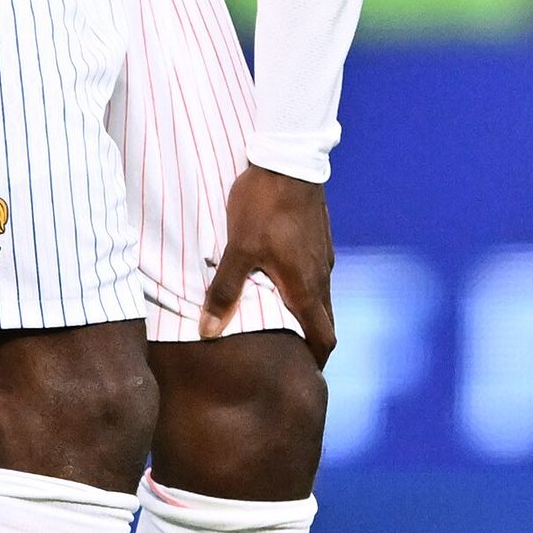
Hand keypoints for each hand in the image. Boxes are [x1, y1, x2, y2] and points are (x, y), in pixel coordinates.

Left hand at [201, 163, 335, 357]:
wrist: (289, 158)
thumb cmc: (263, 205)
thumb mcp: (238, 249)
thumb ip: (224, 292)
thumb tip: (208, 331)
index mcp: (305, 287)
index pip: (324, 337)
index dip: (316, 361)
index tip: (304, 375)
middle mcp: (322, 276)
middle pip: (324, 321)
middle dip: (311, 342)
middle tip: (288, 356)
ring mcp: (324, 255)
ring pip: (321, 296)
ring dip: (306, 313)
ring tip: (280, 322)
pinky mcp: (320, 238)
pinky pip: (316, 274)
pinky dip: (304, 288)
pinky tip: (281, 280)